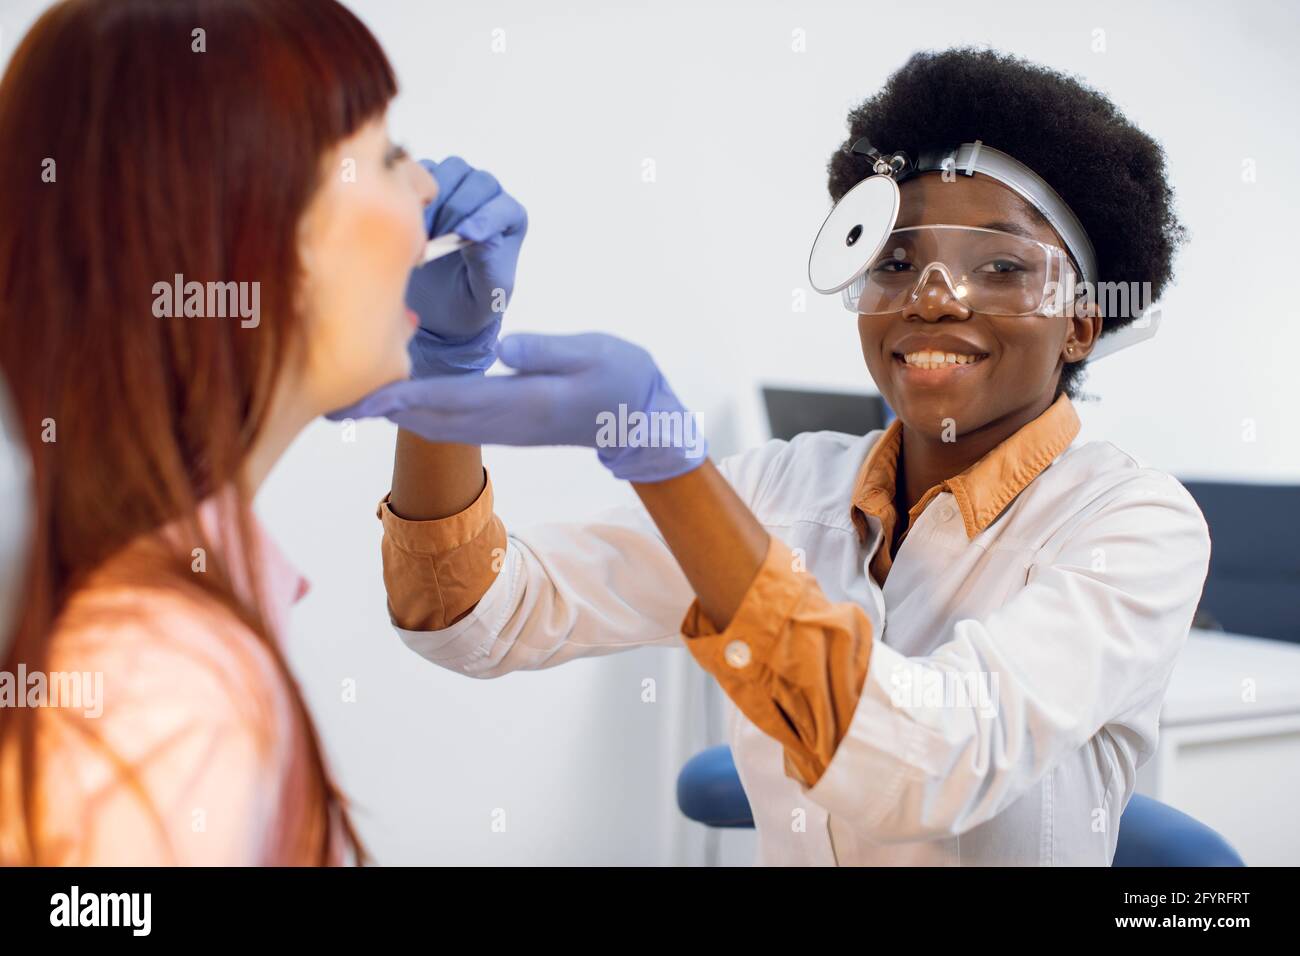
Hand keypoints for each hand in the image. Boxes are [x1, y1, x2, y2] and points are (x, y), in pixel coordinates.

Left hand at [331, 332, 707, 482]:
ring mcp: (507, 427)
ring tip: (351, 402)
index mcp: (527, 402)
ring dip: (394, 413)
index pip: (454, 398)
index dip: (405, 396)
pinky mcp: (508, 424)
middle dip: (383, 409)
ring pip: (439, 423)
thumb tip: (504, 348)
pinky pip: (454, 421)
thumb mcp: (595, 354)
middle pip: (433, 417)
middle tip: (330, 401)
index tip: (363, 394)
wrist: (644, 421)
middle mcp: (508, 421)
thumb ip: (549, 351)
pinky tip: (396, 402)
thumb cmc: (625, 379)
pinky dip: (419, 413)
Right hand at [407, 157, 527, 376]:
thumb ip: (489, 263)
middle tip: (439, 238)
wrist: (440, 304)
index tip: (465, 237)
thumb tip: (482, 236)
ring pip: (450, 170)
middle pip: (476, 182)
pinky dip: (413, 190)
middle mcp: (487, 197)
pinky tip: (409, 221)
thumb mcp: (487, 292)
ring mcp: (458, 187)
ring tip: (424, 233)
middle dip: (456, 209)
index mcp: (509, 220)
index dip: (485, 219)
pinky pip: (422, 171)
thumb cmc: (471, 298)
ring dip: (434, 199)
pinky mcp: (428, 185)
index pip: (503, 207)